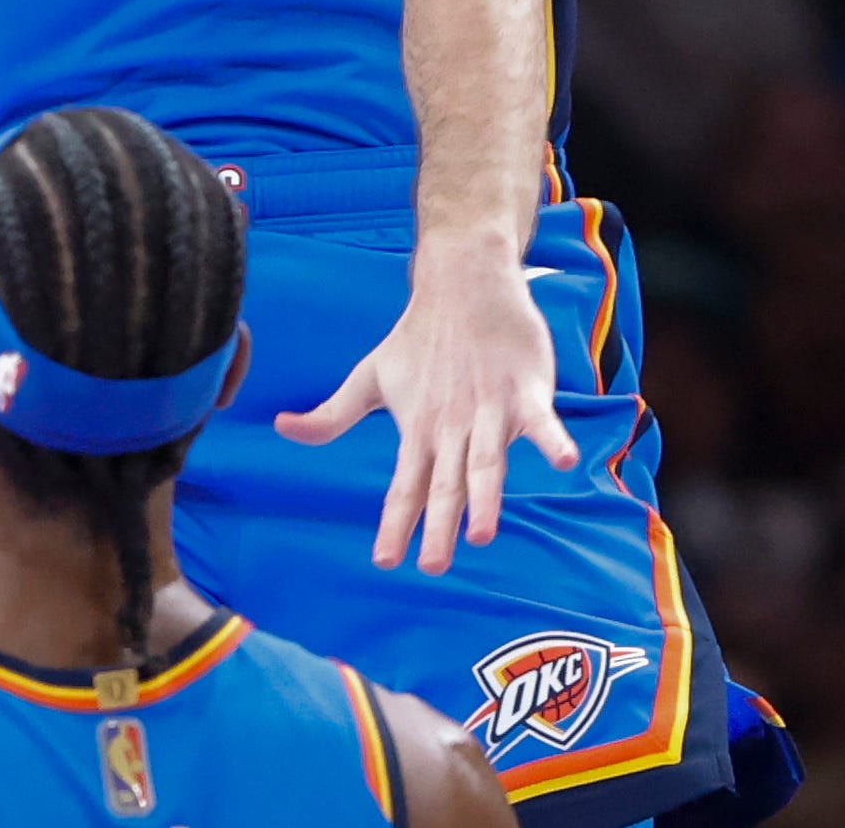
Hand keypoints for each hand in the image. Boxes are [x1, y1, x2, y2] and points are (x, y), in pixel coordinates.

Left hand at [273, 237, 577, 573]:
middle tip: (431, 565)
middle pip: (445, 483)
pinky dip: (552, 439)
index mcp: (418, 429)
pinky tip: (564, 462)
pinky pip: (543, 419)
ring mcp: (489, 408)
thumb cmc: (416, 337)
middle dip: (438, 526)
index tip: (386, 562)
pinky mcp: (526, 389)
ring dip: (485, 496)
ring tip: (483, 533)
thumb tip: (280, 427)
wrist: (462, 280)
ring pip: (487, 460)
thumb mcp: (369, 378)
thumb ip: (331, 415)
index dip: (395, 523)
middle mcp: (452, 425)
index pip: (404, 485)